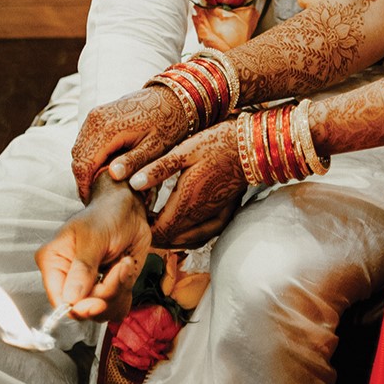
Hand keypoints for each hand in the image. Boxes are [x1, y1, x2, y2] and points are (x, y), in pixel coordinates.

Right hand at [36, 174, 151, 321]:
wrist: (129, 209)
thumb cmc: (106, 214)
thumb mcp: (93, 235)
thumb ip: (82, 267)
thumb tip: (71, 299)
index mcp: (54, 262)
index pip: (58, 301)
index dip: (79, 307)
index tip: (99, 301)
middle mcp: (68, 279)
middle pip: (82, 310)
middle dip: (105, 294)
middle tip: (120, 268)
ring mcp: (89, 287)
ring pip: (101, 312)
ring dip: (118, 290)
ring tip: (123, 263)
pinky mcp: (108, 290)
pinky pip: (116, 307)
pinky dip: (126, 291)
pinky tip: (125, 268)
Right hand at [71, 87, 190, 200]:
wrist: (172, 98)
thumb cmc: (167, 124)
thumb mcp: (155, 147)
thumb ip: (134, 161)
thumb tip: (113, 175)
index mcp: (108, 128)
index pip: (84, 164)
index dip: (85, 187)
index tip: (92, 201)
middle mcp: (96, 119)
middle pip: (78, 157)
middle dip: (84, 179)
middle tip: (96, 196)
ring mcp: (95, 115)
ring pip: (79, 148)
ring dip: (85, 167)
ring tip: (100, 184)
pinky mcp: (98, 114)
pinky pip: (85, 139)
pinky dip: (89, 155)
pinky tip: (104, 166)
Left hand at [131, 121, 246, 247]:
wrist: (251, 146)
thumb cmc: (217, 144)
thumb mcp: (184, 150)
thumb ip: (159, 168)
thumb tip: (132, 182)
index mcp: (187, 202)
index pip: (159, 230)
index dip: (144, 228)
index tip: (134, 216)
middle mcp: (201, 215)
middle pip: (171, 239)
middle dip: (154, 234)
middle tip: (142, 220)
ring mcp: (214, 216)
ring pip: (187, 240)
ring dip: (171, 237)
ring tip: (158, 226)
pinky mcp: (224, 214)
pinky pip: (204, 235)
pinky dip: (189, 237)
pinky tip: (183, 229)